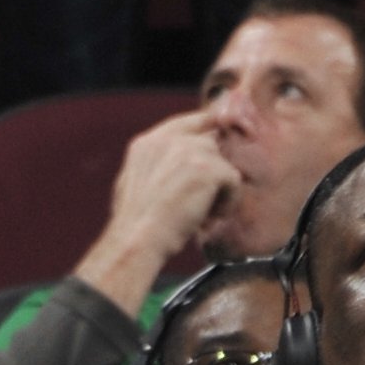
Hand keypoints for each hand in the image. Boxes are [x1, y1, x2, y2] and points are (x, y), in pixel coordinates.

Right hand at [71, 111, 238, 308]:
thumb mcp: (131, 186)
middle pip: (210, 144)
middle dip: (210, 172)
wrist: (137, 242)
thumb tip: (176, 167)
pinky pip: (233, 179)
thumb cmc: (133, 227)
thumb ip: (154, 166)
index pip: (190, 122)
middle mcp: (170, 139)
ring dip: (217, 191)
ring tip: (201, 216)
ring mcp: (191, 150)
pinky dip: (227, 203)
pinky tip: (208, 220)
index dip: (206, 138)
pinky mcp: (209, 167)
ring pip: (222, 163)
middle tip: (198, 204)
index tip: (210, 163)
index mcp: (148, 143)